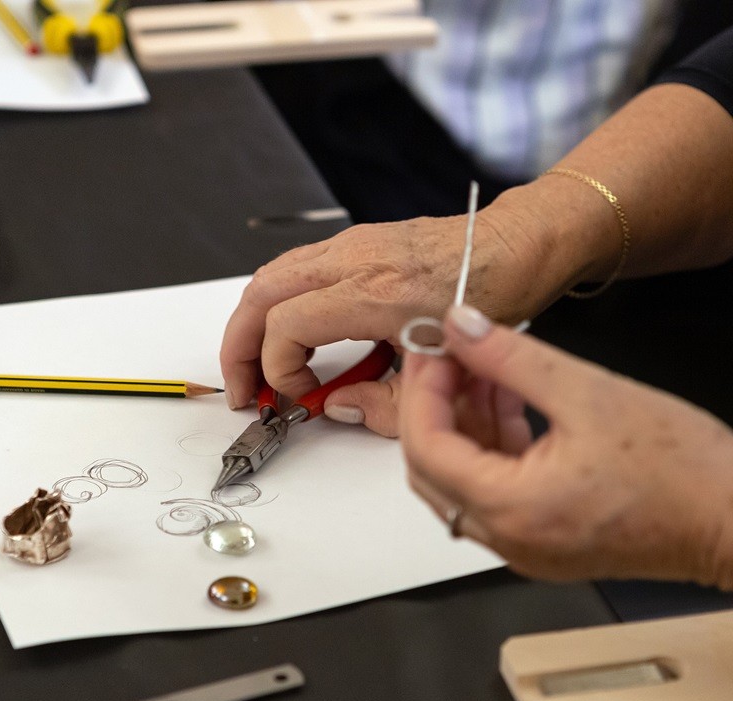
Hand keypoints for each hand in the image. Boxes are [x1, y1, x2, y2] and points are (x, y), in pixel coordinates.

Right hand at [220, 210, 544, 437]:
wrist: (512, 247)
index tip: (297, 396)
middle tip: (243, 389)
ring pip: (269, 277)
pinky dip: (275, 303)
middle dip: (238, 348)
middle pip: (259, 296)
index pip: (285, 328)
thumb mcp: (438, 372)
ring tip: (255, 365)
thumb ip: (382, 404)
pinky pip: (292, 268)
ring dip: (251, 323)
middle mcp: (352, 261)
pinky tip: (287, 334)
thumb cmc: (488, 297)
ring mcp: (349, 245)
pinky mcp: (353, 242)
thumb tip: (334, 407)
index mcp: (373, 293)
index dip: (277, 370)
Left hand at [400, 304, 732, 587]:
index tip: (428, 347)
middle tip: (446, 354)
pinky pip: (494, 490)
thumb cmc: (685, 471)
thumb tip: (459, 328)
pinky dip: (493, 444)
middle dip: (435, 405)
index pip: (426, 447)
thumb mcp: (590, 393)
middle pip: (433, 468)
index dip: (421, 390)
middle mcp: (505, 538)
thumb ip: (511, 358)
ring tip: (484, 366)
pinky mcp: (540, 540)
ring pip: (462, 479)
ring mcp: (521, 545)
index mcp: (511, 508)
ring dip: (465, 421)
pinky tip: (509, 398)